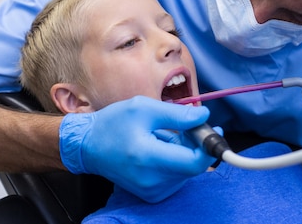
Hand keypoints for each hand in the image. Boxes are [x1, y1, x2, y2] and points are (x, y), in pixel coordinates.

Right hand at [59, 96, 214, 201]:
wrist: (87, 145)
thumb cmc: (114, 123)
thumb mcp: (145, 108)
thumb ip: (178, 115)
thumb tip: (205, 117)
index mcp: (148, 157)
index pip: (194, 163)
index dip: (209, 146)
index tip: (214, 129)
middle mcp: (151, 180)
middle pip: (193, 166)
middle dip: (196, 144)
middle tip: (186, 125)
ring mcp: (151, 191)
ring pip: (186, 171)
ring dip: (185, 152)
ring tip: (164, 135)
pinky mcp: (151, 194)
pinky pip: (176, 177)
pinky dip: (175, 161)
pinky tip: (160, 148)